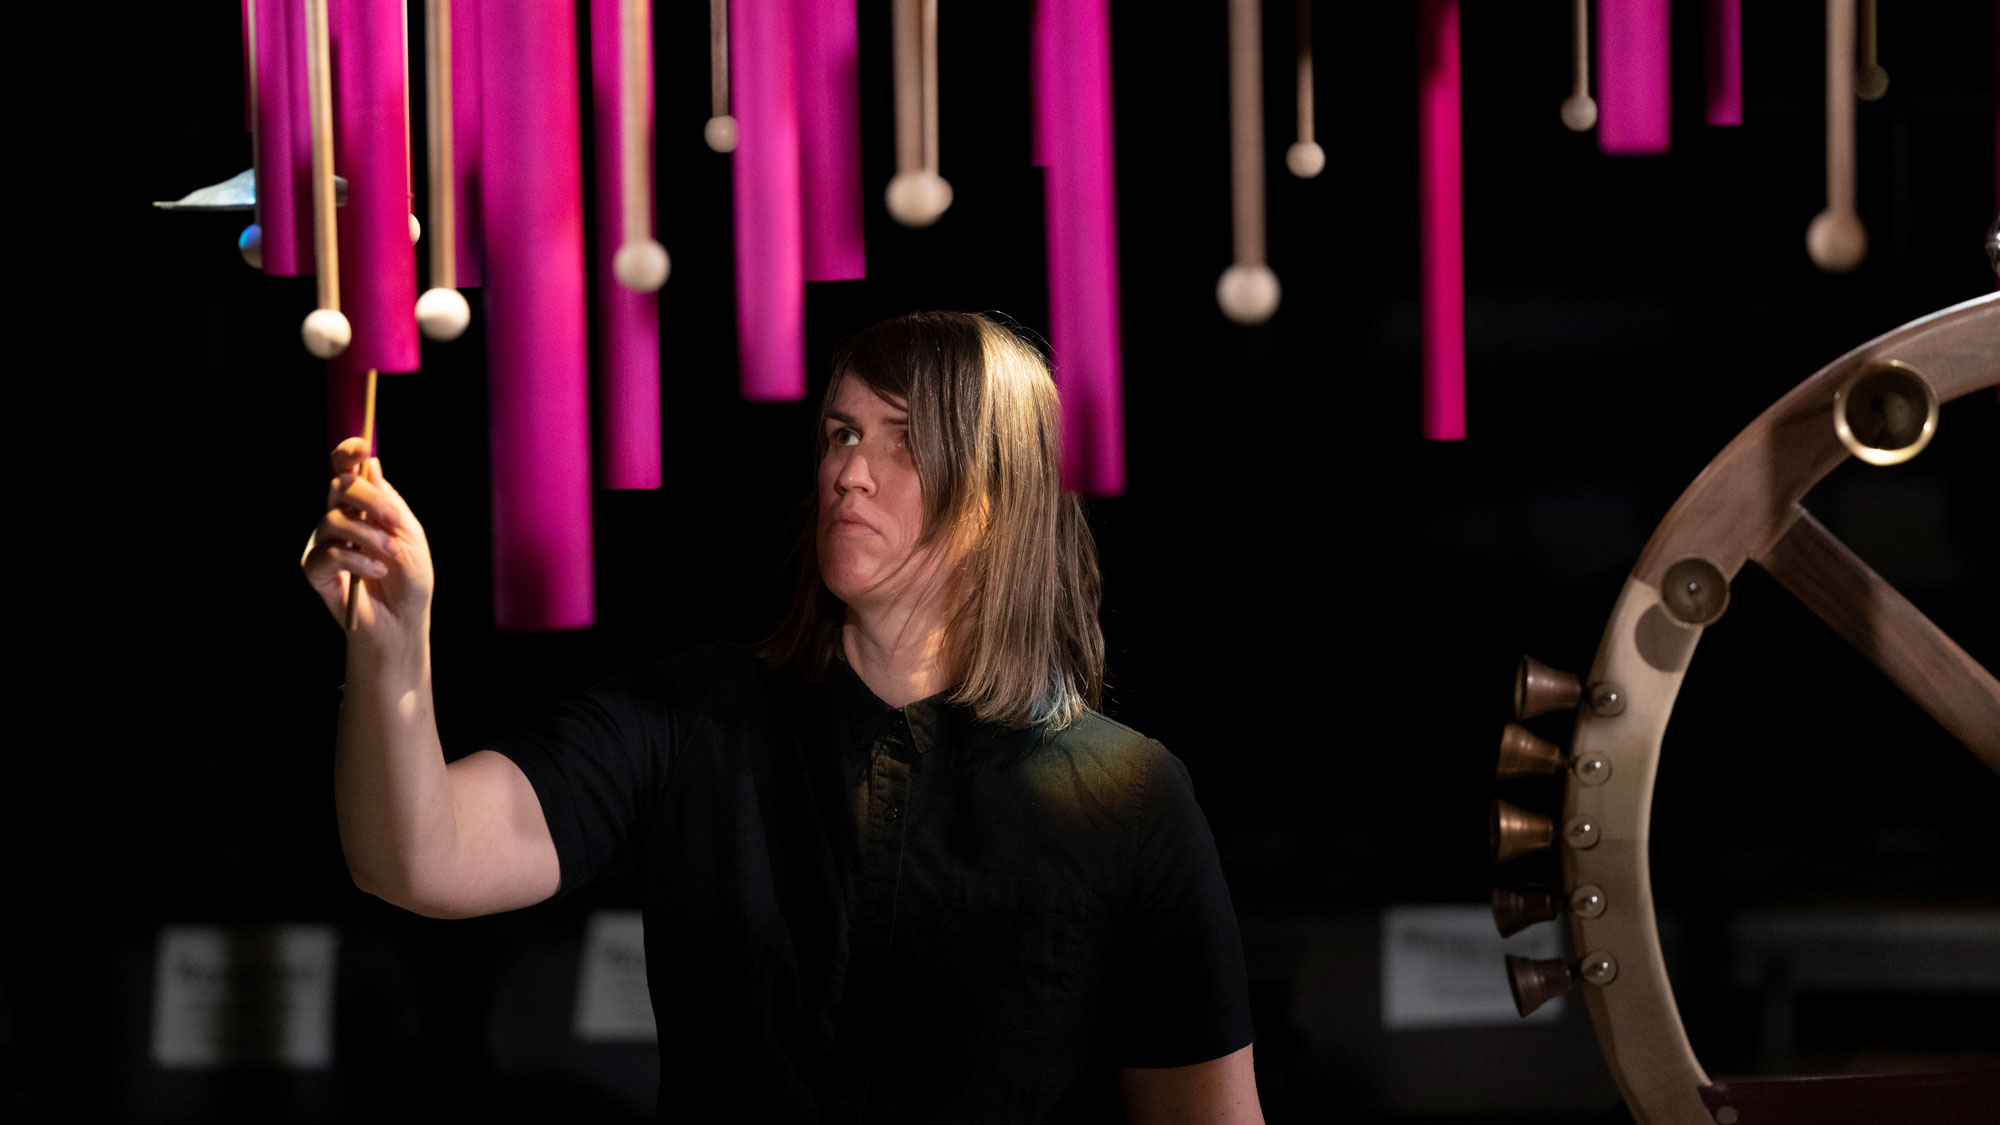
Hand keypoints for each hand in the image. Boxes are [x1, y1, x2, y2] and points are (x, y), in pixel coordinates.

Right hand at [301, 438, 435, 637]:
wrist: (402, 621)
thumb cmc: (410, 579)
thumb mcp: (410, 536)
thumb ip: (390, 502)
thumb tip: (371, 463)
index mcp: (364, 506)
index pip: (347, 469)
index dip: (348, 453)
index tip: (361, 448)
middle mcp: (340, 518)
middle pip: (339, 486)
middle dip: (368, 498)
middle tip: (393, 520)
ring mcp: (324, 541)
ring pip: (333, 518)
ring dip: (368, 535)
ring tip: (390, 555)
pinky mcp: (314, 567)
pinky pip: (328, 552)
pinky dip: (356, 560)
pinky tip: (375, 572)